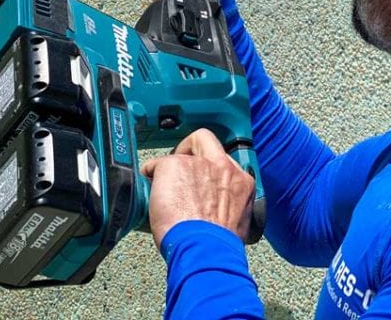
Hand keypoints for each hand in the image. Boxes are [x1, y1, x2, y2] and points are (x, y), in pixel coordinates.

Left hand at [141, 129, 254, 248]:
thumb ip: (227, 206)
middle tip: (180, 161)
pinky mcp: (175, 165)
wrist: (204, 250)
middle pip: (205, 139)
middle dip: (191, 146)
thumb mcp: (234, 223)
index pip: (226, 162)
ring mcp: (199, 164)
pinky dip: (151, 172)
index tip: (201, 174)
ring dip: (172, 167)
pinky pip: (158, 163)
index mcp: (241, 182)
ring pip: (180, 153)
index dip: (210, 166)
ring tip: (163, 183)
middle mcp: (223, 167)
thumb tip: (212, 211)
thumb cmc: (217, 246)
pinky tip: (149, 184)